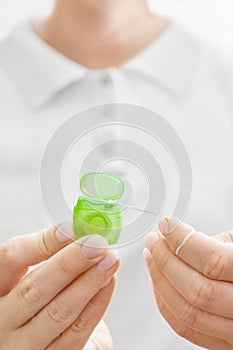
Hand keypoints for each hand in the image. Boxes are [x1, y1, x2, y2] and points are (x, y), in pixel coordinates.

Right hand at [0, 224, 118, 348]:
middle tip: (96, 245)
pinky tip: (108, 283)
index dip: (42, 243)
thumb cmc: (32, 303)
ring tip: (110, 260)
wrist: (32, 343)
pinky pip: (76, 332)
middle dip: (70, 263)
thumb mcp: (29, 276)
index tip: (70, 230)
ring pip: (58, 313)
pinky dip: (96, 305)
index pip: (11, 259)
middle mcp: (3, 320)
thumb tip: (76, 232)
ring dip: (89, 283)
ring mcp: (24, 346)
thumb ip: (47, 254)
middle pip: (34, 288)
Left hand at [144, 218, 232, 349]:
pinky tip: (159, 282)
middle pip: (196, 289)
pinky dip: (165, 303)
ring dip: (161, 280)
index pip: (212, 260)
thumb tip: (178, 240)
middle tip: (154, 240)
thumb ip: (217, 244)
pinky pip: (186, 329)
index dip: (182, 240)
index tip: (166, 225)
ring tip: (152, 257)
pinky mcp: (224, 342)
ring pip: (188, 312)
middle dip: (166, 259)